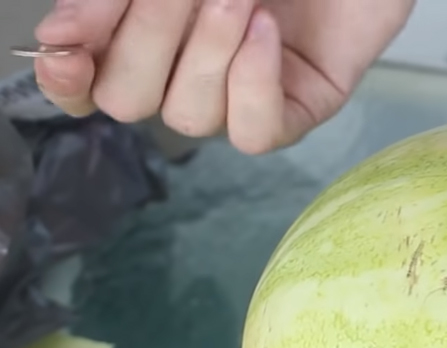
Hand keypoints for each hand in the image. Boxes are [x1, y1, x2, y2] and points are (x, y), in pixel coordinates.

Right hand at [33, 0, 414, 153]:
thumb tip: (56, 38)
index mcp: (148, 25)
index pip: (89, 81)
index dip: (66, 80)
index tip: (66, 50)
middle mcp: (189, 65)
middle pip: (127, 100)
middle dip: (146, 40)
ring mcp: (245, 91)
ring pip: (189, 118)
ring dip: (207, 54)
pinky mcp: (301, 108)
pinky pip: (255, 134)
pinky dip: (253, 85)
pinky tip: (267, 33)